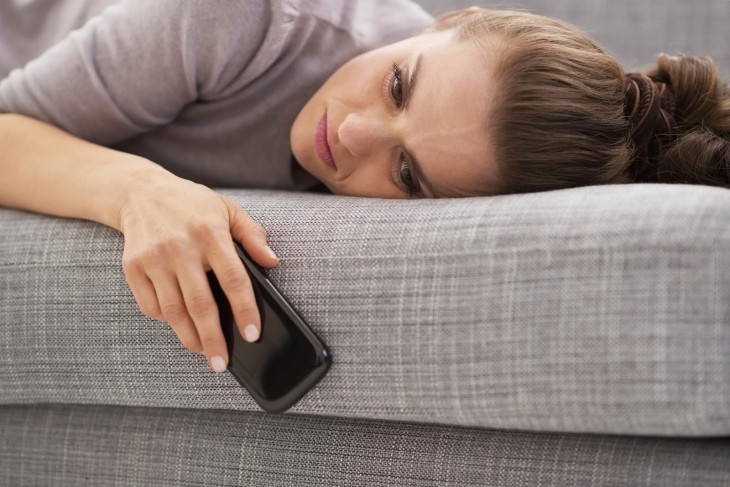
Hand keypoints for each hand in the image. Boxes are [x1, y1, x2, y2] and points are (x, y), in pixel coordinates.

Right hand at [117, 168, 278, 372]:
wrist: (141, 192)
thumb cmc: (192, 204)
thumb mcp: (228, 210)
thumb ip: (253, 235)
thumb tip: (273, 262)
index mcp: (210, 232)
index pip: (233, 279)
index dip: (244, 310)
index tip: (251, 334)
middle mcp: (181, 247)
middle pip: (200, 304)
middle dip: (213, 339)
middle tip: (221, 363)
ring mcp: (153, 258)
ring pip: (173, 311)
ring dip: (189, 337)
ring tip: (203, 351)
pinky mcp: (132, 267)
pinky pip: (150, 306)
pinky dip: (165, 321)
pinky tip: (179, 324)